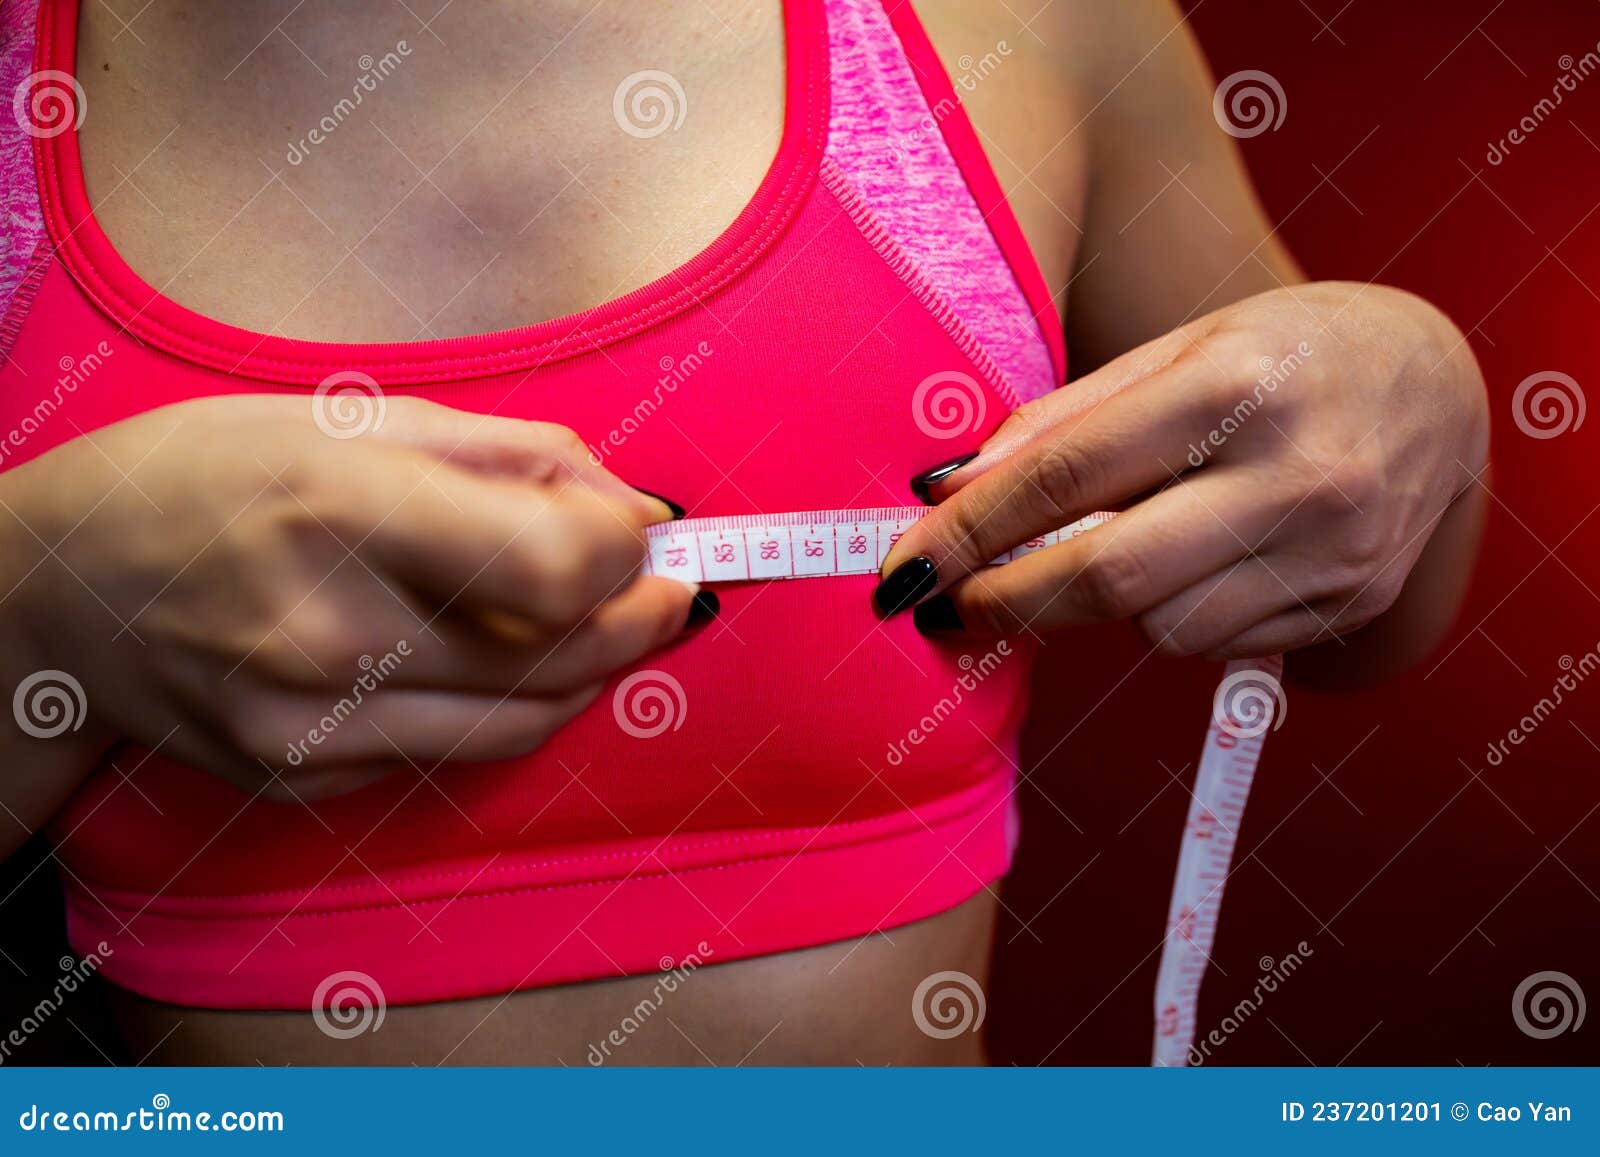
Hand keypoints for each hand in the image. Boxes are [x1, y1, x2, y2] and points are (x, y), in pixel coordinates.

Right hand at [3, 395, 703, 806]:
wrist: (57, 588)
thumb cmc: (214, 474)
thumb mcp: (358, 416)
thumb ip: (517, 456)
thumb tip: (637, 511)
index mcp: (343, 505)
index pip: (554, 564)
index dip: (630, 555)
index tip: (648, 539)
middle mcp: (327, 631)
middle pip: (558, 656)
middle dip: (639, 620)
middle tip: (666, 590)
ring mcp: (310, 722)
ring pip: (522, 721)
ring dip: (592, 673)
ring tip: (603, 623)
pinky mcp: (302, 776)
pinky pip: (451, 750)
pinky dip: (503, 705)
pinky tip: (493, 657)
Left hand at [874, 283, 1489, 659]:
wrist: (1438, 384)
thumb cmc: (1282, 352)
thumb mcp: (1176, 348)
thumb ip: (1064, 419)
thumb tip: (950, 488)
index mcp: (1234, 387)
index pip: (1067, 477)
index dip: (970, 531)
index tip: (906, 566)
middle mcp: (1293, 474)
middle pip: (1111, 577)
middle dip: (1008, 600)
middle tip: (949, 602)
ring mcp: (1330, 551)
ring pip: (1158, 629)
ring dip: (1100, 606)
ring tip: (1112, 546)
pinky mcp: (1346, 603)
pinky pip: (1214, 645)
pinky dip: (1168, 619)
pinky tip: (1185, 564)